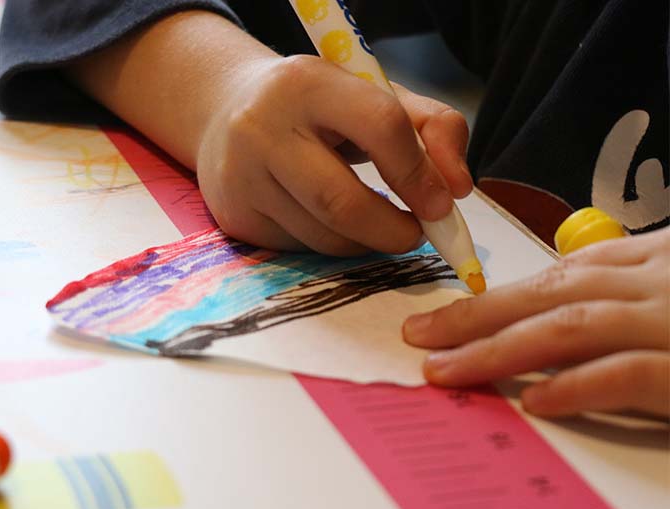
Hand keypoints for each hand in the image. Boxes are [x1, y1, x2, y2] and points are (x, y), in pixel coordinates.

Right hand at [196, 54, 471, 255]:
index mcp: (308, 83)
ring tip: (376, 226)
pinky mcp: (234, 215)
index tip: (441, 205)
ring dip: (364, 243)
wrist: (226, 112)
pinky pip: (299, 248)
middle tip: (415, 235)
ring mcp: (241, 176)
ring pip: (322, 236)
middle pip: (342, 202)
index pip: (381, 126)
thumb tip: (458, 188)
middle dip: (392, 231)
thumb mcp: (372, 96)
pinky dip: (328, 245)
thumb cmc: (315, 107)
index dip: (419, 174)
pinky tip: (327, 221)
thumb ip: (430, 128)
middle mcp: (263, 128)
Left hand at [403, 228, 669, 417]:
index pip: (556, 275)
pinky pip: (629, 374)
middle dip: (474, 317)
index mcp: (648, 263)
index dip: (493, 297)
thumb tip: (558, 305)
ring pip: (571, 326)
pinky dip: (578, 385)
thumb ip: (622, 291)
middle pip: (548, 294)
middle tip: (418, 336)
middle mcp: (653, 284)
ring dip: (499, 348)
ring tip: (445, 369)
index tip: (444, 317)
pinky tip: (534, 401)